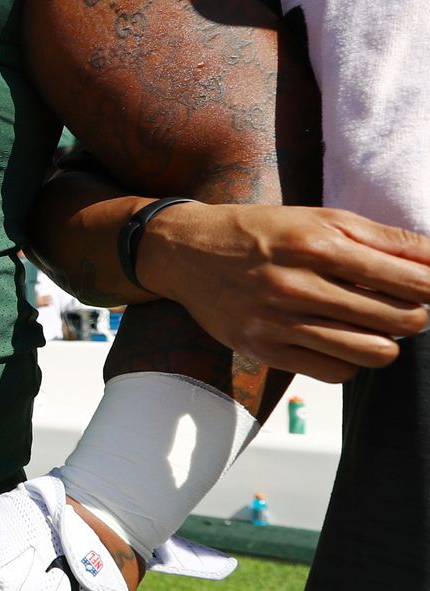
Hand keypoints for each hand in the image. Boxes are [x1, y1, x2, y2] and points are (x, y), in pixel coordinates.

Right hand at [141, 203, 429, 381]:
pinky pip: (337, 373)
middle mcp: (296, 285)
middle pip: (401, 320)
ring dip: (386, 340)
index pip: (411, 279)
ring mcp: (279, 322)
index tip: (425, 284)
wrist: (185, 252)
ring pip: (374, 353)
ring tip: (373, 324)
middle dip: (416, 314)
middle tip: (403, 304)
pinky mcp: (265, 351)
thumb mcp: (320, 218)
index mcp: (316, 244)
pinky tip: (338, 338)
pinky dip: (350, 360)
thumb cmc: (260, 232)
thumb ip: (382, 238)